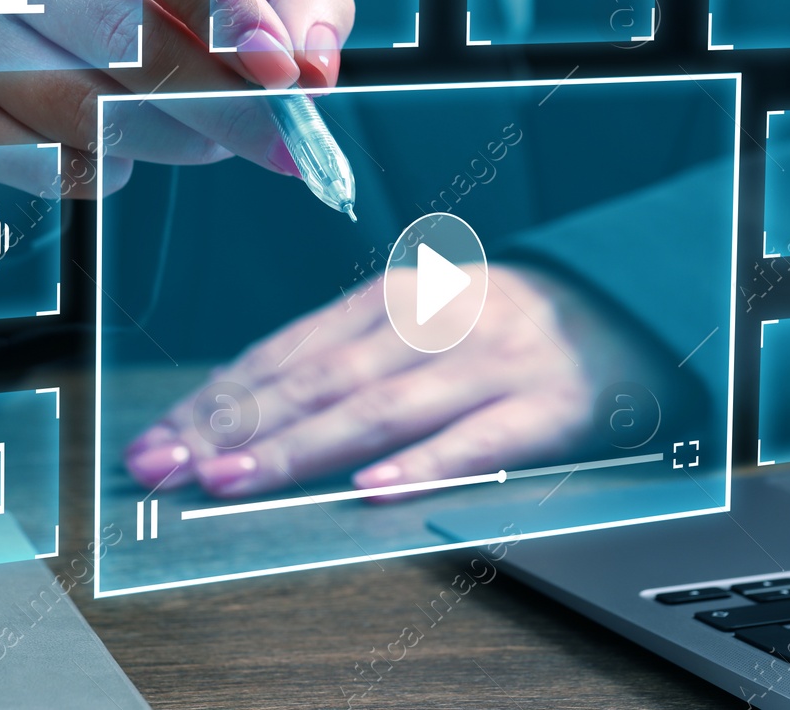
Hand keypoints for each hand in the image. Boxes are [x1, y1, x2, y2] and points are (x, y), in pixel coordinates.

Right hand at [0, 0, 354, 196]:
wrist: (27, 19)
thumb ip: (295, 1)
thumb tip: (317, 63)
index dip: (223, 8)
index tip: (284, 70)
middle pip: (120, 35)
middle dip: (222, 101)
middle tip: (282, 139)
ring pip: (87, 111)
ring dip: (174, 141)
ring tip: (207, 135)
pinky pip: (45, 165)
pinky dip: (106, 173)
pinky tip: (120, 146)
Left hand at [125, 265, 667, 498]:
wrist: (630, 306)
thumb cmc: (504, 327)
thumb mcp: (420, 321)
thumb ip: (348, 359)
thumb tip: (249, 419)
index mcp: (393, 298)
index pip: (286, 354)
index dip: (217, 400)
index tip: (159, 442)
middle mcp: (433, 320)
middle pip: (318, 379)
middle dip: (235, 427)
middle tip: (169, 468)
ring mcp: (490, 358)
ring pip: (382, 406)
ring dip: (304, 446)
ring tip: (238, 481)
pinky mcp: (547, 403)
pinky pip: (480, 437)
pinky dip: (425, 462)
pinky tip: (373, 490)